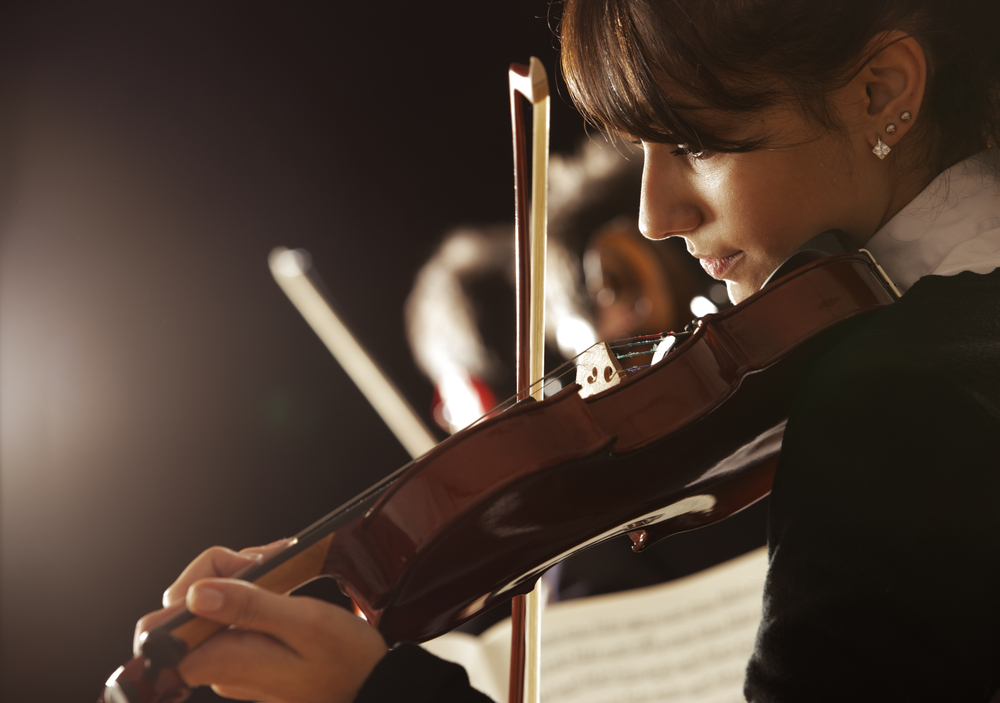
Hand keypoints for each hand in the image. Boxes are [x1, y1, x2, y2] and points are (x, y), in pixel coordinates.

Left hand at [135, 542, 387, 702]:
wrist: (370, 686)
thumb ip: (250, 608)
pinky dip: (253, 591)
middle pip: (186, 607)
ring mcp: (230, 662)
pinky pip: (231, 616)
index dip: (197, 581)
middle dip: (223, 571)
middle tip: (269, 563)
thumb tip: (195, 596)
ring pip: (210, 605)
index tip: (242, 571)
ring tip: (282, 566)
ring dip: (243, 577)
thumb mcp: (306, 623)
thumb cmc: (346, 659)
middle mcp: (218, 666)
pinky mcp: (244, 656)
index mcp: (224, 661)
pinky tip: (281, 584)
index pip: (165, 623)